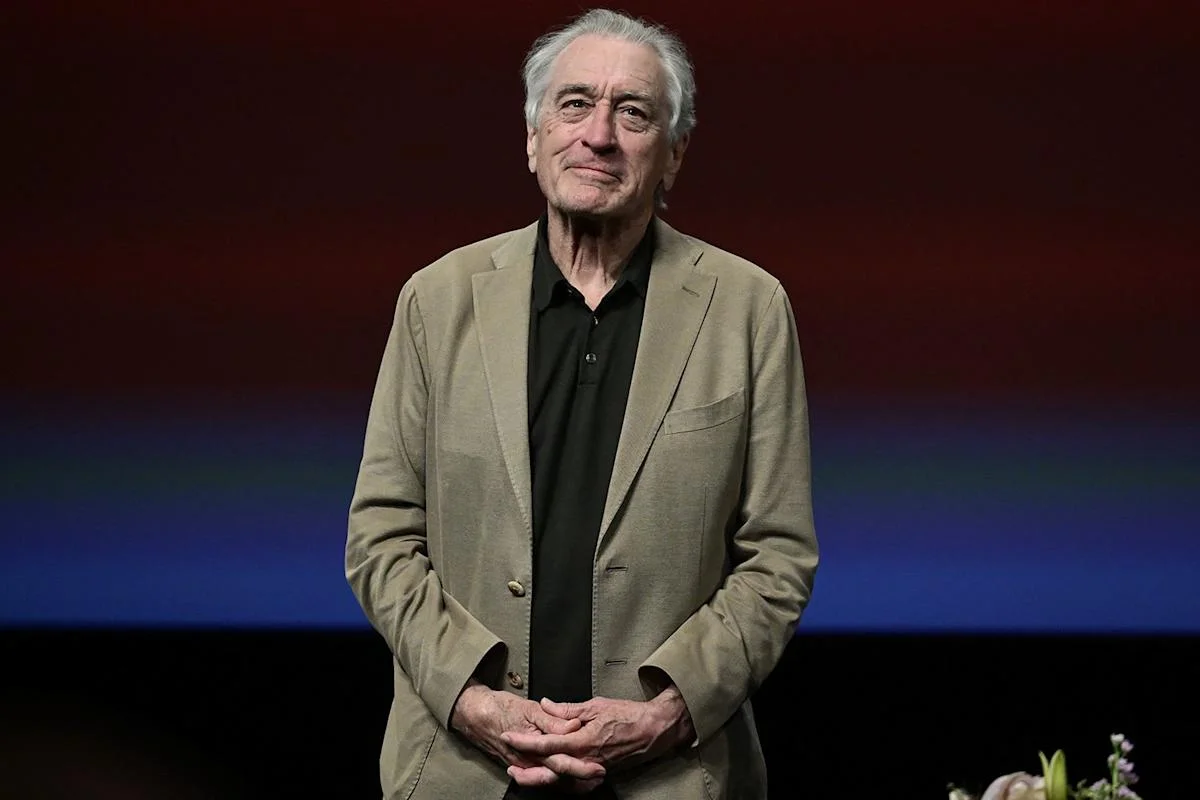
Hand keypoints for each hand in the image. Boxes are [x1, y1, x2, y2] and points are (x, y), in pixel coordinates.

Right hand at [450, 680, 605, 788]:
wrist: (475, 715)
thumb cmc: (500, 709)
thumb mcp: (528, 709)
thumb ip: (552, 719)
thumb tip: (573, 725)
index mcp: (532, 747)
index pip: (561, 762)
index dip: (581, 766)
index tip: (599, 765)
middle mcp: (528, 762)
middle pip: (559, 776)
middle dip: (580, 778)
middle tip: (600, 775)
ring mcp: (524, 765)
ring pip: (551, 780)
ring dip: (572, 782)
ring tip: (591, 781)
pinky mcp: (522, 764)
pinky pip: (542, 777)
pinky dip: (558, 780)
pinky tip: (571, 779)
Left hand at [501, 686, 694, 779]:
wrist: (655, 730)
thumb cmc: (629, 715)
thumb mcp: (595, 705)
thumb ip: (567, 709)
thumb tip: (546, 704)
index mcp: (582, 741)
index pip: (546, 744)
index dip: (524, 741)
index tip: (508, 737)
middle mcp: (586, 760)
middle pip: (550, 771)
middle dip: (527, 772)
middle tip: (510, 768)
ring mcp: (593, 769)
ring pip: (562, 780)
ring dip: (541, 779)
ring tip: (524, 775)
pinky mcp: (600, 773)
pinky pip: (576, 782)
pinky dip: (561, 781)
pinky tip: (552, 778)